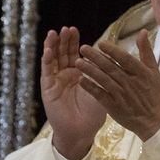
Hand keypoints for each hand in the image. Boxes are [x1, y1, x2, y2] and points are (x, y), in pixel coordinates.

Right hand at [40, 27, 106, 159]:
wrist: (82, 131)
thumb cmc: (93, 113)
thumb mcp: (103, 88)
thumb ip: (104, 73)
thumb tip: (112, 55)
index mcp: (79, 74)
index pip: (75, 53)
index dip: (74, 42)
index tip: (75, 30)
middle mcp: (66, 75)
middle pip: (63, 53)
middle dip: (64, 41)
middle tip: (67, 28)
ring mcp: (56, 80)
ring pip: (53, 59)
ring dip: (52, 46)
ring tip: (54, 33)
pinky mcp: (48, 88)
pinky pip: (47, 71)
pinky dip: (47, 60)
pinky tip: (48, 51)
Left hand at [74, 31, 159, 141]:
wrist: (155, 121)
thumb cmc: (154, 94)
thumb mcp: (154, 71)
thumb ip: (146, 51)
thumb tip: (143, 31)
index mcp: (142, 73)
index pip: (125, 59)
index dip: (113, 51)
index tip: (101, 43)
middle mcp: (131, 83)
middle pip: (111, 68)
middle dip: (96, 57)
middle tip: (83, 48)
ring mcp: (122, 95)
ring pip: (104, 80)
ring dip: (90, 71)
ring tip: (78, 62)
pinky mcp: (114, 106)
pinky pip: (100, 95)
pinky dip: (91, 88)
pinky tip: (80, 80)